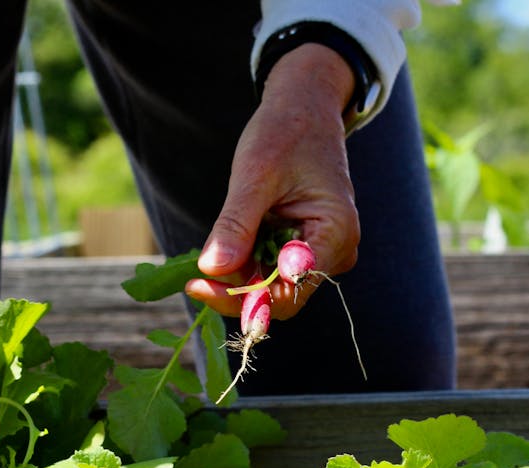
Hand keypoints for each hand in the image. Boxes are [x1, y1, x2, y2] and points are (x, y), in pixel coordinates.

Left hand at [186, 44, 360, 319]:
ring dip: (237, 279)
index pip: (288, 291)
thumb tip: (211, 268)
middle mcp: (333, 252)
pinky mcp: (301, 248)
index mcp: (334, 234)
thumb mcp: (255, 175)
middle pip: (280, 296)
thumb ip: (236, 224)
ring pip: (272, 286)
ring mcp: (319, 253)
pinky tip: (221, 252)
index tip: (199, 285)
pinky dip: (243, 265)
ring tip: (202, 266)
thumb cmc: (285, 132)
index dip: (244, 298)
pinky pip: (270, 268)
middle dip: (236, 292)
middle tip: (193, 281)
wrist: (304, 109)